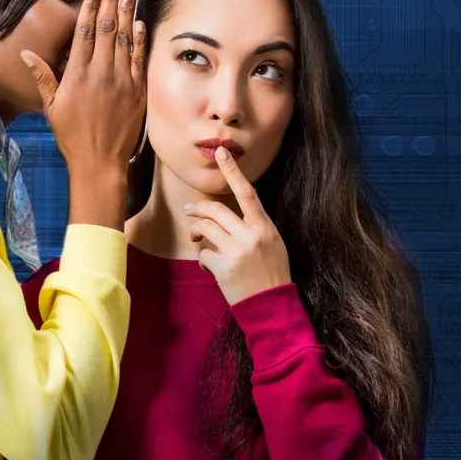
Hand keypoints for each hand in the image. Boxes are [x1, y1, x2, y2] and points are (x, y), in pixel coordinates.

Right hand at [20, 0, 146, 175]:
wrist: (99, 162)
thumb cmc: (72, 136)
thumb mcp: (52, 107)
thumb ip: (43, 77)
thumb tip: (26, 53)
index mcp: (78, 74)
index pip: (85, 32)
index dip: (91, 8)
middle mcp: (101, 73)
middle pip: (108, 28)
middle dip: (112, 0)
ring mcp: (122, 81)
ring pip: (126, 39)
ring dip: (129, 12)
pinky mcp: (137, 91)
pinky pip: (138, 59)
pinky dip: (140, 39)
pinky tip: (139, 22)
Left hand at [184, 147, 292, 304]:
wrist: (272, 307)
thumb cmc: (272, 274)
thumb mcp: (272, 244)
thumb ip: (253, 227)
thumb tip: (225, 217)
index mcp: (264, 227)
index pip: (247, 192)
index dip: (232, 171)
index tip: (221, 152)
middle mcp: (251, 235)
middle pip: (215, 209)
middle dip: (197, 208)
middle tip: (189, 210)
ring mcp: (237, 251)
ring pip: (205, 228)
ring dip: (196, 231)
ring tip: (197, 239)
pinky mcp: (223, 267)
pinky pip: (203, 254)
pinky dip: (202, 259)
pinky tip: (209, 268)